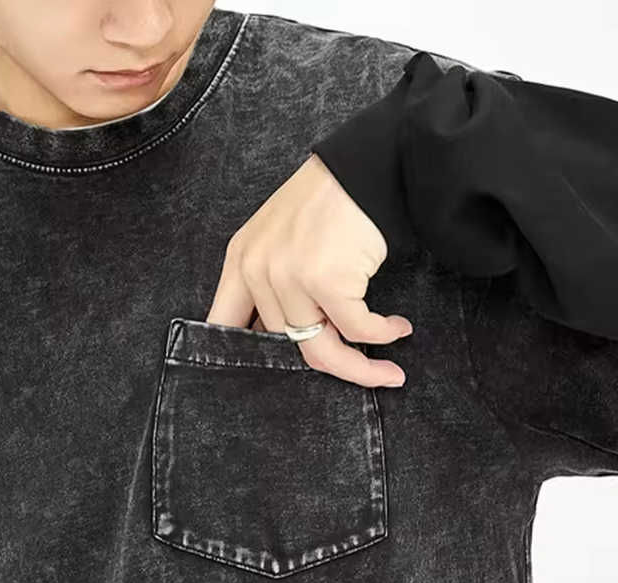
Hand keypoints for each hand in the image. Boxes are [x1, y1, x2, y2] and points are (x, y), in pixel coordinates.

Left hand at [205, 153, 412, 387]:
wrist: (364, 168)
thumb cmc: (327, 203)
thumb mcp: (278, 237)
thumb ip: (270, 282)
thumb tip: (288, 335)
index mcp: (241, 262)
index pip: (222, 325)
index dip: (240, 358)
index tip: (269, 377)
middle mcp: (258, 272)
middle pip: (286, 347)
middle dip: (331, 366)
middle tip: (361, 371)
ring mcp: (290, 277)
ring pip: (321, 349)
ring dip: (361, 367)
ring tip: (387, 371)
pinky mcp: (327, 279)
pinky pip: (357, 329)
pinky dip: (383, 335)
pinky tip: (397, 328)